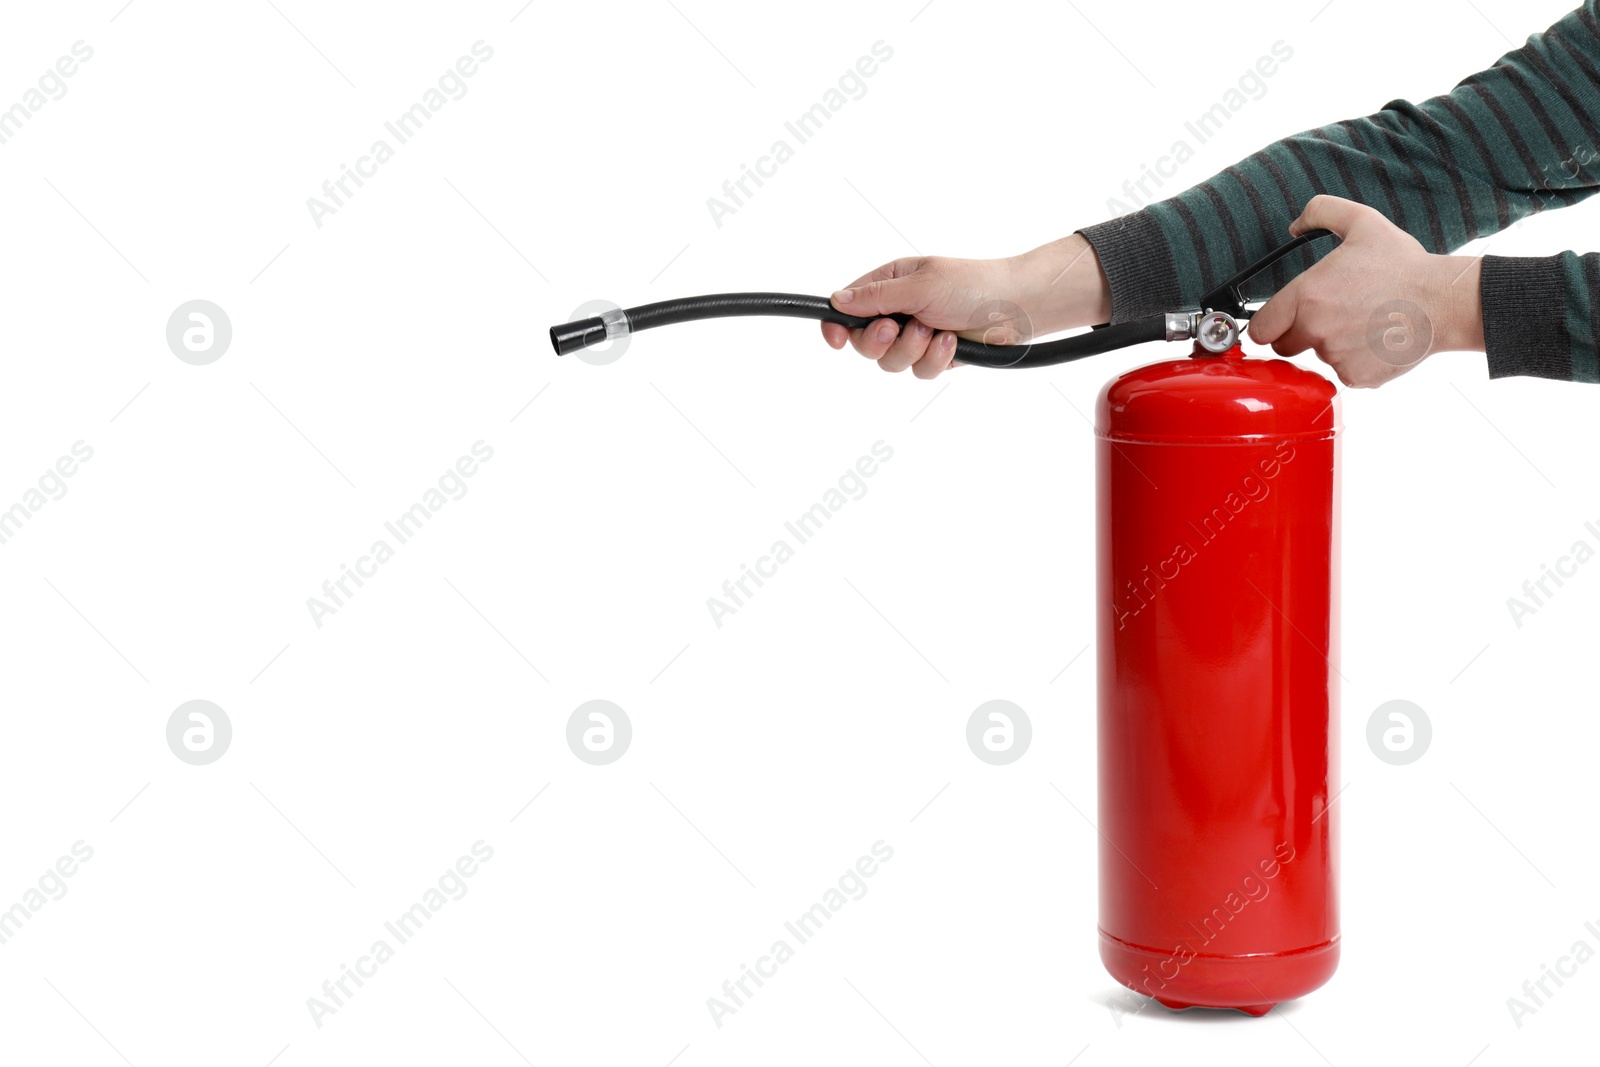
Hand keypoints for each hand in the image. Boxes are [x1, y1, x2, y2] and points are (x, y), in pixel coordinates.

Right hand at [820, 234, 1111, 378]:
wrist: (1018, 307)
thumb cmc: (973, 283)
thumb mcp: (919, 284)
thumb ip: (876, 297)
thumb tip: (837, 300)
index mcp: (889, 285)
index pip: (848, 309)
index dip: (837, 326)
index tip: (836, 339)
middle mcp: (898, 312)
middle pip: (865, 343)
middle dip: (880, 341)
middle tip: (895, 329)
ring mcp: (916, 337)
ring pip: (891, 363)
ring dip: (912, 349)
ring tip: (936, 331)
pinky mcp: (935, 358)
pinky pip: (919, 372)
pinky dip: (934, 360)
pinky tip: (951, 343)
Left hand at [1247, 194, 1483, 387]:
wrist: (1443, 301)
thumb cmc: (1403, 264)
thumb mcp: (1362, 222)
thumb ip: (1321, 212)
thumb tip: (1295, 226)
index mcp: (1306, 297)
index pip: (1260, 328)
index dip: (1270, 323)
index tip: (1282, 319)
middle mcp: (1315, 330)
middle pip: (1284, 346)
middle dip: (1298, 334)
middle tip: (1329, 316)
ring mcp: (1335, 357)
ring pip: (1318, 357)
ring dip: (1331, 345)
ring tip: (1362, 322)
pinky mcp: (1356, 376)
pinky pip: (1344, 372)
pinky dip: (1356, 361)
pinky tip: (1376, 339)